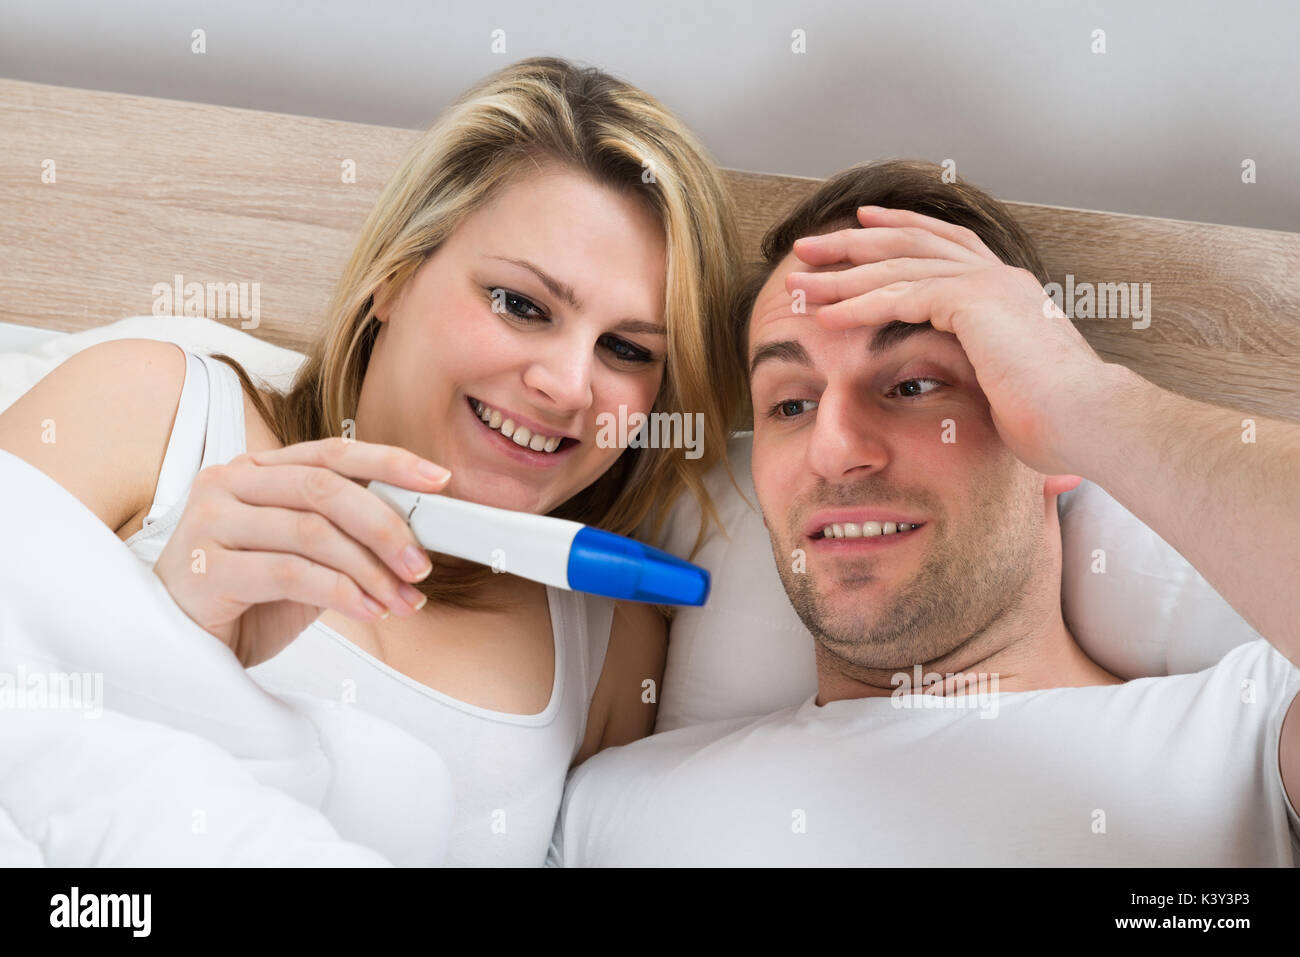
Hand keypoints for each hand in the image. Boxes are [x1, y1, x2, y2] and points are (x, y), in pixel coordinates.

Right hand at [153, 437, 450, 667]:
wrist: (181, 649)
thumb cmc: (245, 598)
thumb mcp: (304, 558)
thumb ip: (343, 536)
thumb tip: (414, 538)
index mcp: (257, 470)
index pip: (331, 452)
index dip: (389, 461)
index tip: (437, 480)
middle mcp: (229, 484)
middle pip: (325, 488)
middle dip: (385, 526)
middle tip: (420, 563)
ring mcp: (210, 523)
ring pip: (312, 531)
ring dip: (369, 569)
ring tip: (400, 598)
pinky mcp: (204, 568)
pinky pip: (290, 573)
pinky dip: (341, 593)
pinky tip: (367, 611)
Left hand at [786, 206, 1119, 476]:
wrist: (1091, 423)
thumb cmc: (1058, 421)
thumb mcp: (1010, 384)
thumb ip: (984, 369)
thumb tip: (977, 388)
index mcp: (1007, 288)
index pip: (943, 243)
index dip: (898, 230)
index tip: (860, 224)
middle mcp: (997, 275)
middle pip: (909, 242)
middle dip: (853, 242)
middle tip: (806, 247)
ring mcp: (988, 283)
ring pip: (897, 265)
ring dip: (842, 274)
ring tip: (797, 283)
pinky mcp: (974, 302)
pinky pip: (901, 296)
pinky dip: (859, 304)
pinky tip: (825, 314)